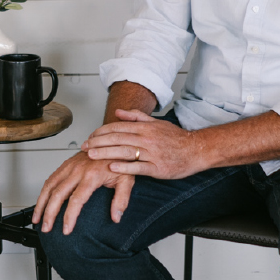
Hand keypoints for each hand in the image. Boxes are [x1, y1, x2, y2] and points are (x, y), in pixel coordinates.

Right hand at [32, 151, 135, 235]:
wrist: (113, 140)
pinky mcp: (66, 164)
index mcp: (92, 175)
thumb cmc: (120, 160)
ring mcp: (70, 166)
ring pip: (50, 186)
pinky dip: (43, 192)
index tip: (66, 230)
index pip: (77, 199)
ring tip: (37, 219)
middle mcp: (77, 170)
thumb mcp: (127, 179)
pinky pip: (51, 178)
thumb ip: (122, 200)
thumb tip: (116, 217)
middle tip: (46, 228)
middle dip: (49, 213)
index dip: (69, 216)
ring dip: (41, 203)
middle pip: (58, 194)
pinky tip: (41, 202)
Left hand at [82, 109, 203, 179]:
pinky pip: (139, 167)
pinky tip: (112, 167)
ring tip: (91, 155)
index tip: (90, 136)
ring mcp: (152, 153)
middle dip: (98, 142)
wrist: (196, 150)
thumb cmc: (176, 138)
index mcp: (145, 127)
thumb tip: (117, 112)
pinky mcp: (158, 168)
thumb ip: (136, 117)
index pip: (118, 127)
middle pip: (118, 138)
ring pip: (125, 151)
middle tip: (83, 146)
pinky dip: (125, 167)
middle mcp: (147, 138)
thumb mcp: (156, 123)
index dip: (102, 131)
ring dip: (106, 153)